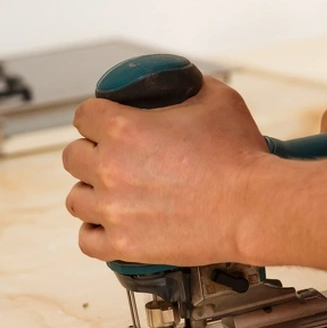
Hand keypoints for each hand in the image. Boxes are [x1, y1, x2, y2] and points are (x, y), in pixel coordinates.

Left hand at [62, 76, 268, 265]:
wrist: (253, 207)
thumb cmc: (239, 157)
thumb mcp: (217, 99)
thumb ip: (188, 85)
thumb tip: (180, 84)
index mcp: (123, 129)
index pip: (84, 116)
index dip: (94, 118)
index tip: (102, 125)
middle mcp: (110, 168)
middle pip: (73, 157)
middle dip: (90, 154)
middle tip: (111, 160)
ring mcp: (113, 209)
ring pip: (75, 199)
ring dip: (90, 193)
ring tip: (110, 194)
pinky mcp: (123, 243)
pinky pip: (87, 240)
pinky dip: (95, 233)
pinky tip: (108, 226)